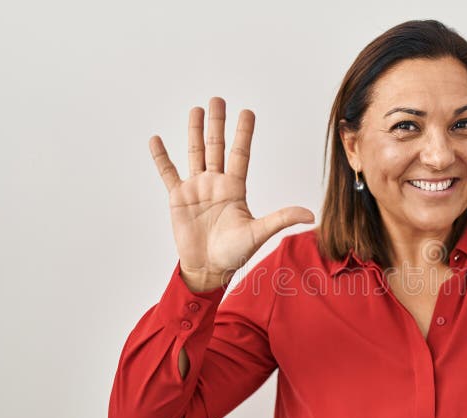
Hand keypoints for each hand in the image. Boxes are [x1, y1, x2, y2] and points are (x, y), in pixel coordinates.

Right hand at [149, 97, 314, 288]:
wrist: (209, 268)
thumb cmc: (234, 253)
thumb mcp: (259, 233)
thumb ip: (281, 219)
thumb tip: (310, 215)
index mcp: (235, 188)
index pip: (240, 154)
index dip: (243, 133)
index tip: (247, 112)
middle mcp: (216, 183)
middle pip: (216, 147)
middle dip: (217, 123)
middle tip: (218, 99)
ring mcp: (196, 188)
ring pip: (195, 153)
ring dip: (194, 131)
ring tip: (196, 109)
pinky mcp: (178, 198)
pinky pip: (168, 173)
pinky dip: (161, 157)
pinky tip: (156, 139)